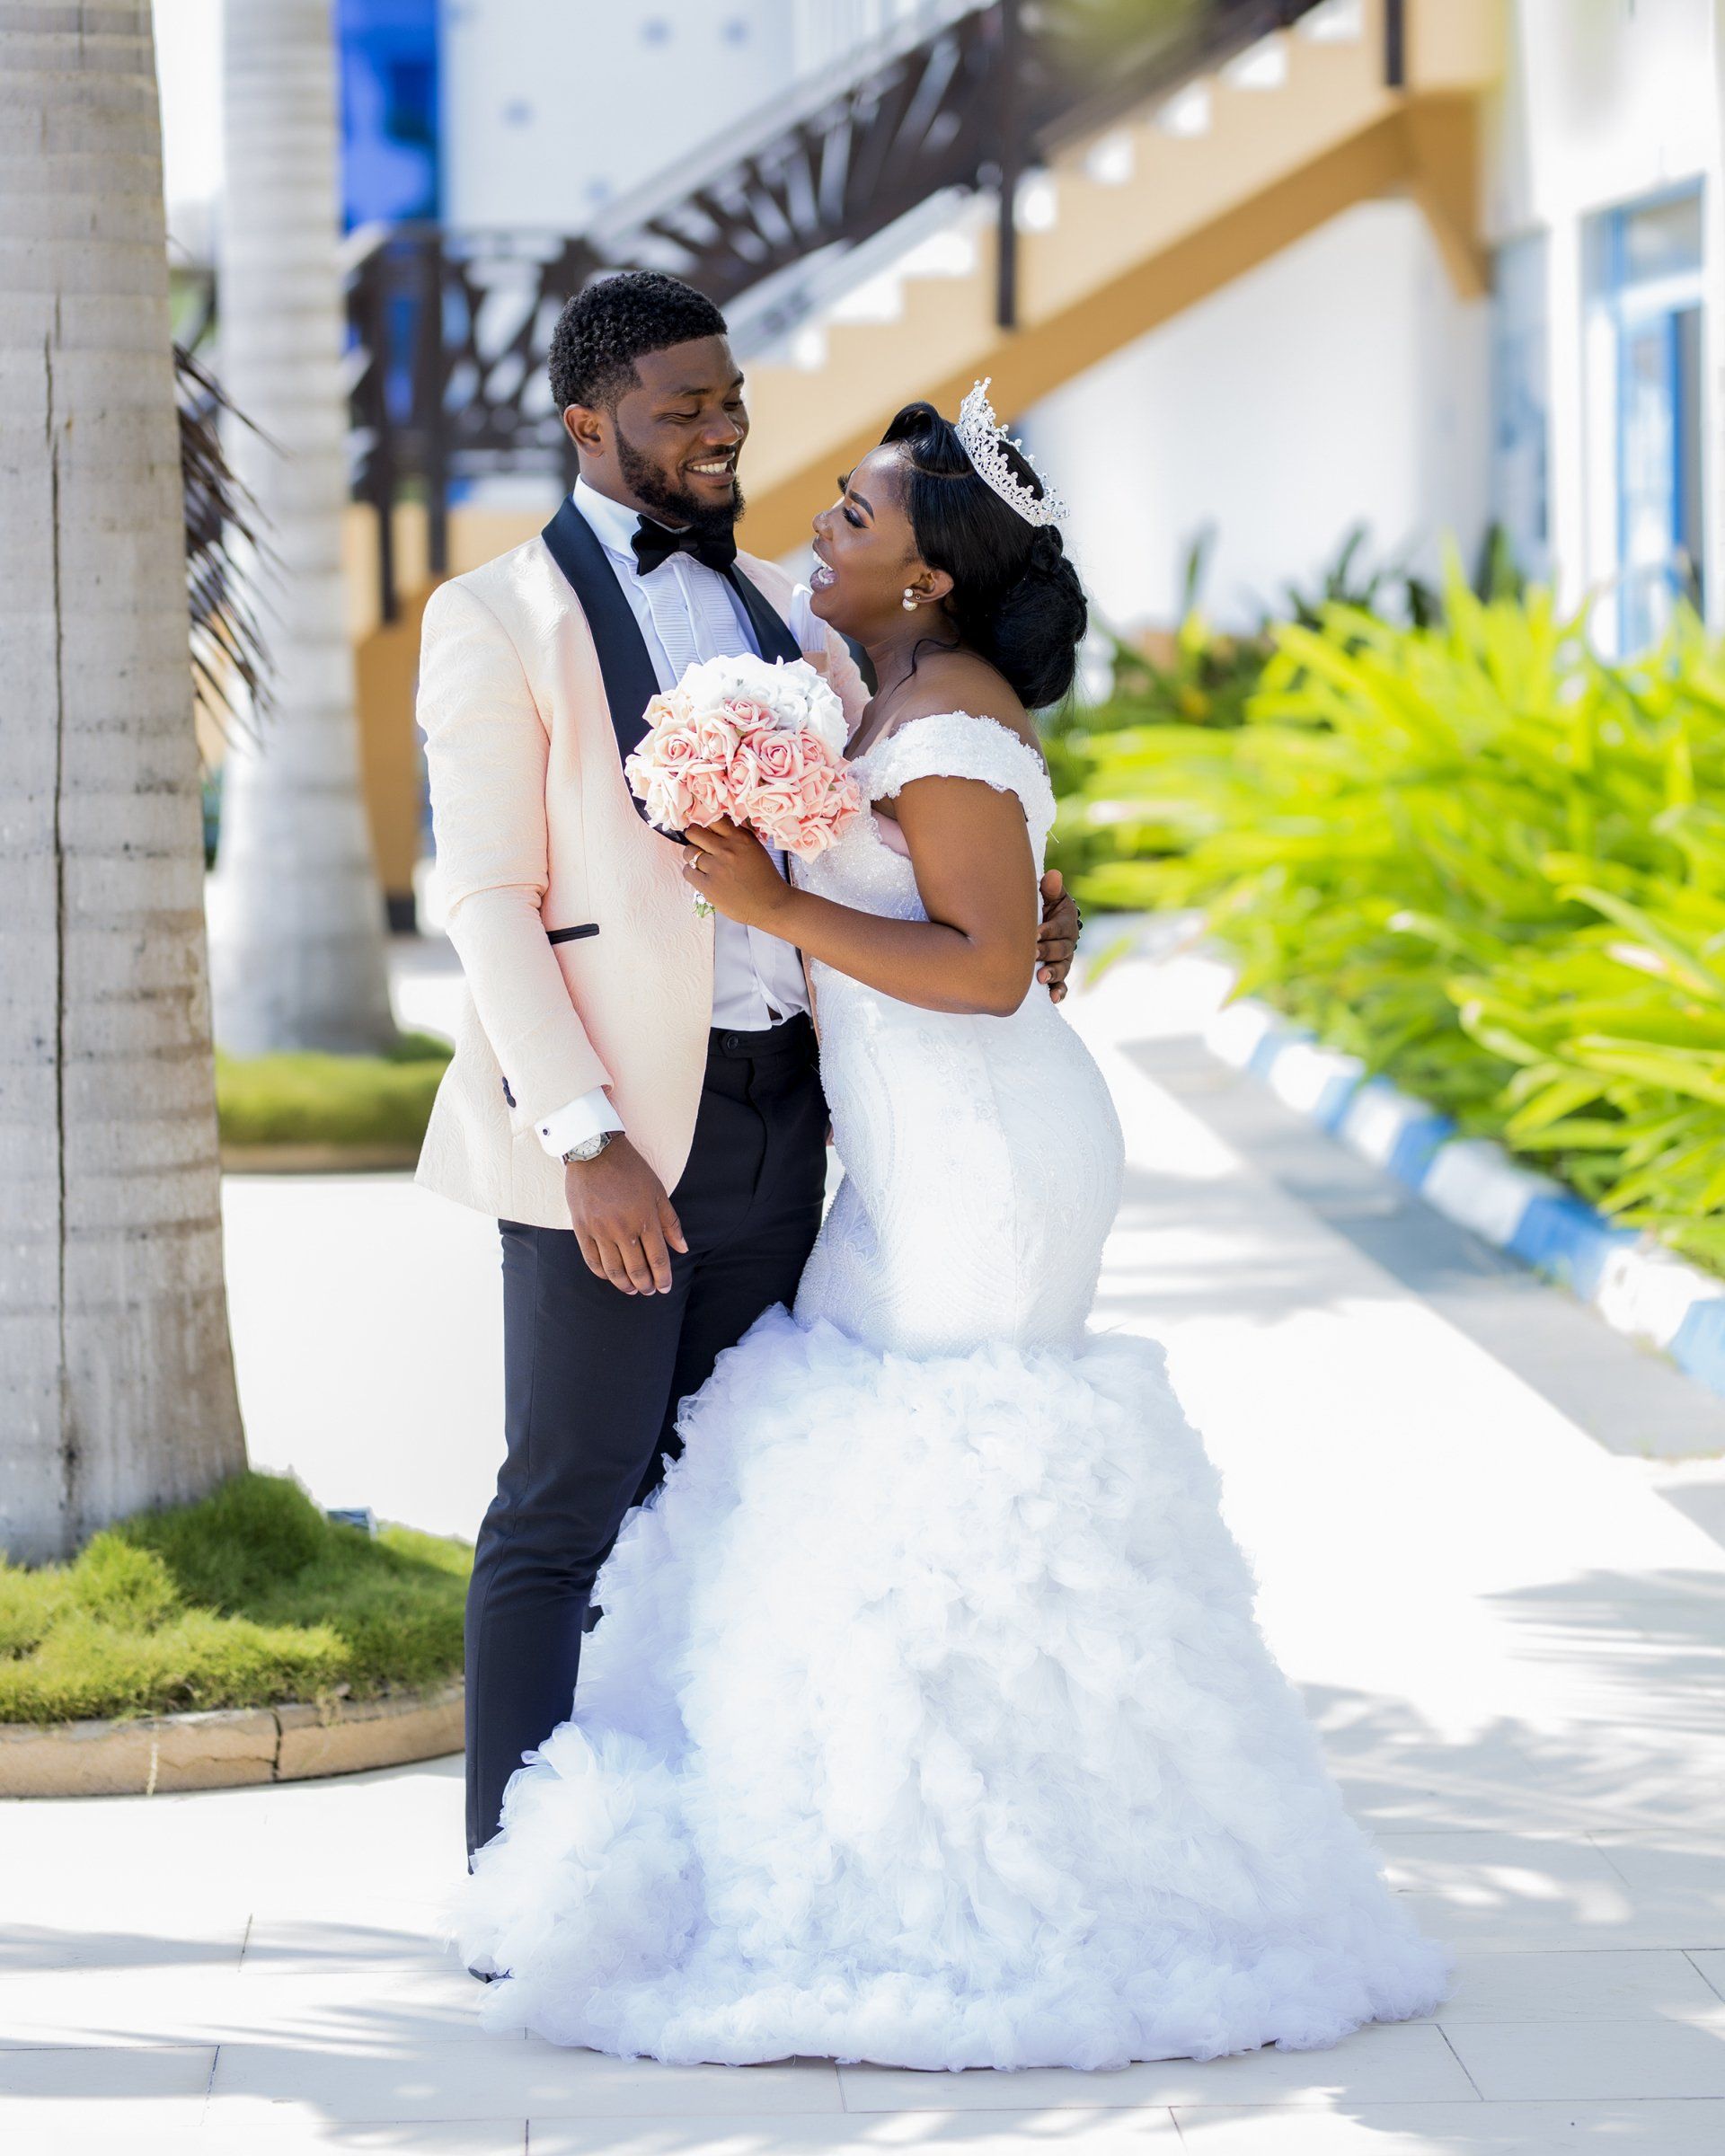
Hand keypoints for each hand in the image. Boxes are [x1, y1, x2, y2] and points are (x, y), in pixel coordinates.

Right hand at [563, 1136, 687, 1294]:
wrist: (595, 1151)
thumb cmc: (630, 1169)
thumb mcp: (658, 1191)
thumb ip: (671, 1222)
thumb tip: (682, 1248)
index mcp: (645, 1219)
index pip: (657, 1258)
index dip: (663, 1277)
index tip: (665, 1287)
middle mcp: (623, 1228)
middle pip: (636, 1268)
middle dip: (645, 1285)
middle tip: (649, 1291)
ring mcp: (600, 1230)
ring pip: (613, 1269)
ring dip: (624, 1284)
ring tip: (631, 1290)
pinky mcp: (581, 1228)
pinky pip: (591, 1260)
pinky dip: (602, 1273)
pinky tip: (609, 1276)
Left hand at [680, 819, 792, 927]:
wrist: (770, 905)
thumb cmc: (764, 877)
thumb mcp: (756, 848)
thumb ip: (738, 835)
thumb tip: (719, 825)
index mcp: (739, 839)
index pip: (712, 819)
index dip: (705, 822)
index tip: (704, 829)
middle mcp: (726, 850)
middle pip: (693, 832)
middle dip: (693, 836)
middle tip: (698, 844)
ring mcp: (716, 868)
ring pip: (689, 852)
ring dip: (692, 856)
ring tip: (701, 863)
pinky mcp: (708, 886)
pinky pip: (687, 871)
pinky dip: (691, 872)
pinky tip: (701, 876)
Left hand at [1037, 870, 1080, 1003]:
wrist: (1042, 922)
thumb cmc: (1042, 905)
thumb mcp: (1048, 895)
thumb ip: (1050, 888)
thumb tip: (1053, 875)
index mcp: (1066, 922)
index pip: (1059, 928)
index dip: (1048, 931)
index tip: (1035, 933)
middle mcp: (1068, 943)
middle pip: (1061, 950)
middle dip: (1047, 952)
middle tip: (1031, 955)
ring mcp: (1064, 960)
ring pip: (1063, 968)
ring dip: (1053, 973)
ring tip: (1041, 977)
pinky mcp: (1057, 974)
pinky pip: (1062, 985)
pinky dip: (1060, 992)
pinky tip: (1053, 998)